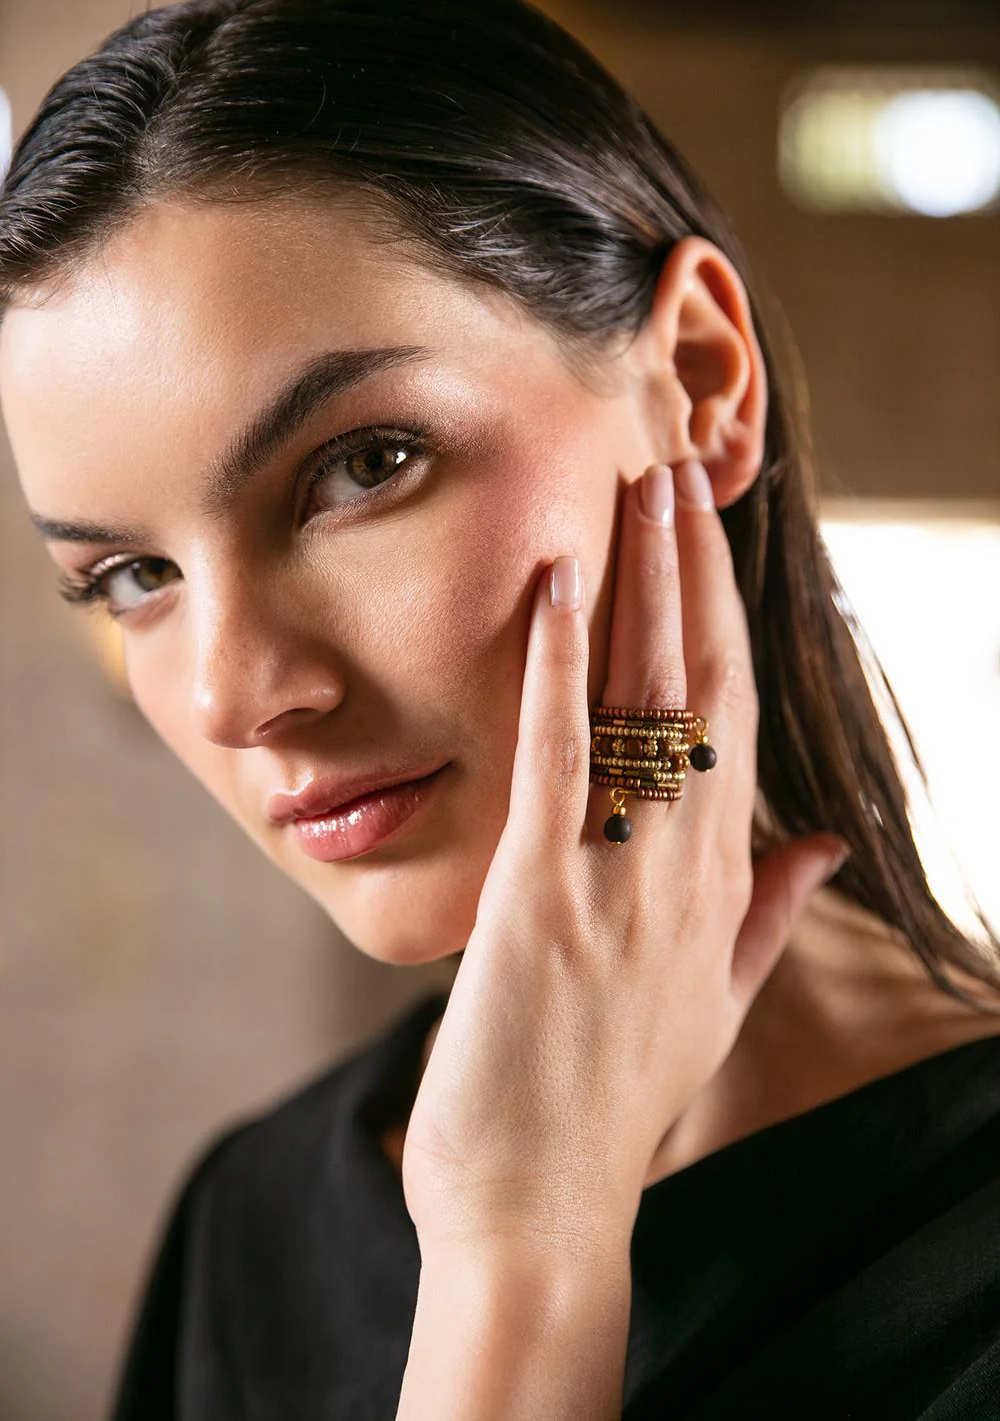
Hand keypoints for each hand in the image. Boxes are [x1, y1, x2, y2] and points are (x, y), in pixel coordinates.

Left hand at [401, 459, 847, 1257]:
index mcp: (720, 883)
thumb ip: (769, 912)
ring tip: (641, 488)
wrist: (542, 1215)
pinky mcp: (540, 899)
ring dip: (645, 583)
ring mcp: (618, 880)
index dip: (721, 615)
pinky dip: (562, 663)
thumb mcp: (714, 1003)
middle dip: (693, 569)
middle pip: (703, 685)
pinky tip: (563, 583)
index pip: (733, 716)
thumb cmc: (611, 1102)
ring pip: (647, 701)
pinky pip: (560, 758)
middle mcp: (684, 867)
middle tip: (678, 469)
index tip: (708, 534)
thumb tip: (821, 841)